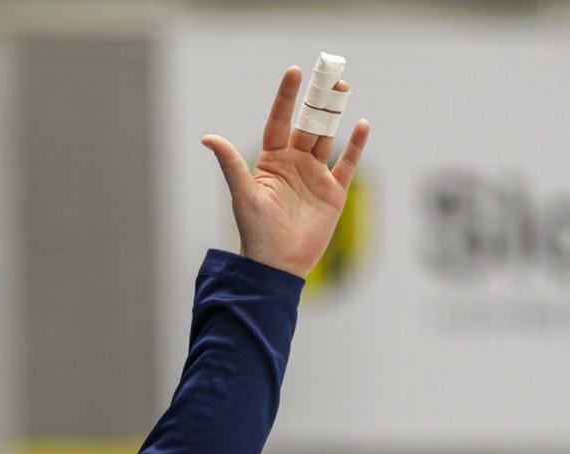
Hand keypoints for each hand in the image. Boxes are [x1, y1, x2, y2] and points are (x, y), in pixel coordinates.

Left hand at [201, 65, 370, 277]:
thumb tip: (208, 138)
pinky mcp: (333, 192)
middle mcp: (294, 163)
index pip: (279, 120)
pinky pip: (347, 163)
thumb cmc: (255, 232)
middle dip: (317, 100)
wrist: (278, 265)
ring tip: (342, 90)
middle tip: (328, 75)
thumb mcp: (242, 194)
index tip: (293, 72)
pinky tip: (361, 124)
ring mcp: (315, 176)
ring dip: (335, 114)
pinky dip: (355, 145)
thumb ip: (231, 164)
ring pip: (327, 137)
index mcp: (271, 160)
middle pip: (308, 124)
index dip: (286, 97)